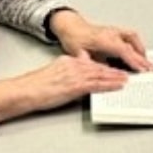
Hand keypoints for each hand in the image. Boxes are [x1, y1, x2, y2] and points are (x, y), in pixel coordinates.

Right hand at [0, 54, 127, 123]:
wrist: (26, 91)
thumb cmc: (35, 86)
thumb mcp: (54, 74)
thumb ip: (67, 74)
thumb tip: (77, 81)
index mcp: (68, 61)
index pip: (90, 62)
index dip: (104, 66)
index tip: (113, 68)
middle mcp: (73, 65)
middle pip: (98, 67)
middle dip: (114, 70)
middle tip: (126, 72)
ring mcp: (75, 75)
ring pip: (101, 74)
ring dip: (115, 77)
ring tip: (126, 79)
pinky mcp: (76, 86)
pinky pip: (97, 85)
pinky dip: (109, 85)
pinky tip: (117, 86)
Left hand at [50, 10, 152, 71]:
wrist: (70, 26)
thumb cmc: (74, 38)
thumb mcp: (78, 53)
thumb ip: (90, 63)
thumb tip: (98, 72)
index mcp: (103, 39)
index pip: (123, 50)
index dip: (133, 60)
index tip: (141, 69)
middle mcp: (111, 33)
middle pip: (132, 45)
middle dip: (143, 58)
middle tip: (150, 69)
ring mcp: (114, 31)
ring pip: (133, 38)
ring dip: (141, 50)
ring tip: (146, 61)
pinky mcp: (114, 31)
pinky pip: (131, 36)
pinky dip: (137, 44)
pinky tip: (138, 51)